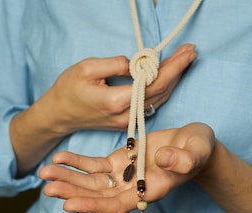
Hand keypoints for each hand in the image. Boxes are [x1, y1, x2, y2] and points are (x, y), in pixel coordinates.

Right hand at [11, 44, 195, 176]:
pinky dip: (163, 89)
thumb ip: (115, 64)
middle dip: (178, 70)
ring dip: (174, 80)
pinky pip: (151, 104)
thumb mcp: (86, 68)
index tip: (186, 51)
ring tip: (185, 61)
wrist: (61, 115)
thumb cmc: (69, 90)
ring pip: (158, 100)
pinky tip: (171, 77)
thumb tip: (136, 63)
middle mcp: (126, 115)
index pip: (153, 83)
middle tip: (191, 52)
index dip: (173, 67)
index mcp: (115, 101)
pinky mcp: (127, 122)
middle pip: (160, 92)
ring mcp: (128, 121)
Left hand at [39, 123, 214, 212]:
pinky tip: (60, 157)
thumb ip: (184, 159)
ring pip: (92, 181)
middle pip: (98, 196)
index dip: (94, 207)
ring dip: (68, 178)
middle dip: (72, 192)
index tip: (69, 205)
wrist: (191, 144)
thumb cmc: (197, 150)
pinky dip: (77, 162)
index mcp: (149, 191)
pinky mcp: (119, 160)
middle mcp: (132, 187)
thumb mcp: (197, 151)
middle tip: (47, 187)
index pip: (117, 205)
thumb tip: (162, 159)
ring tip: (45, 173)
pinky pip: (94, 165)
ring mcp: (123, 174)